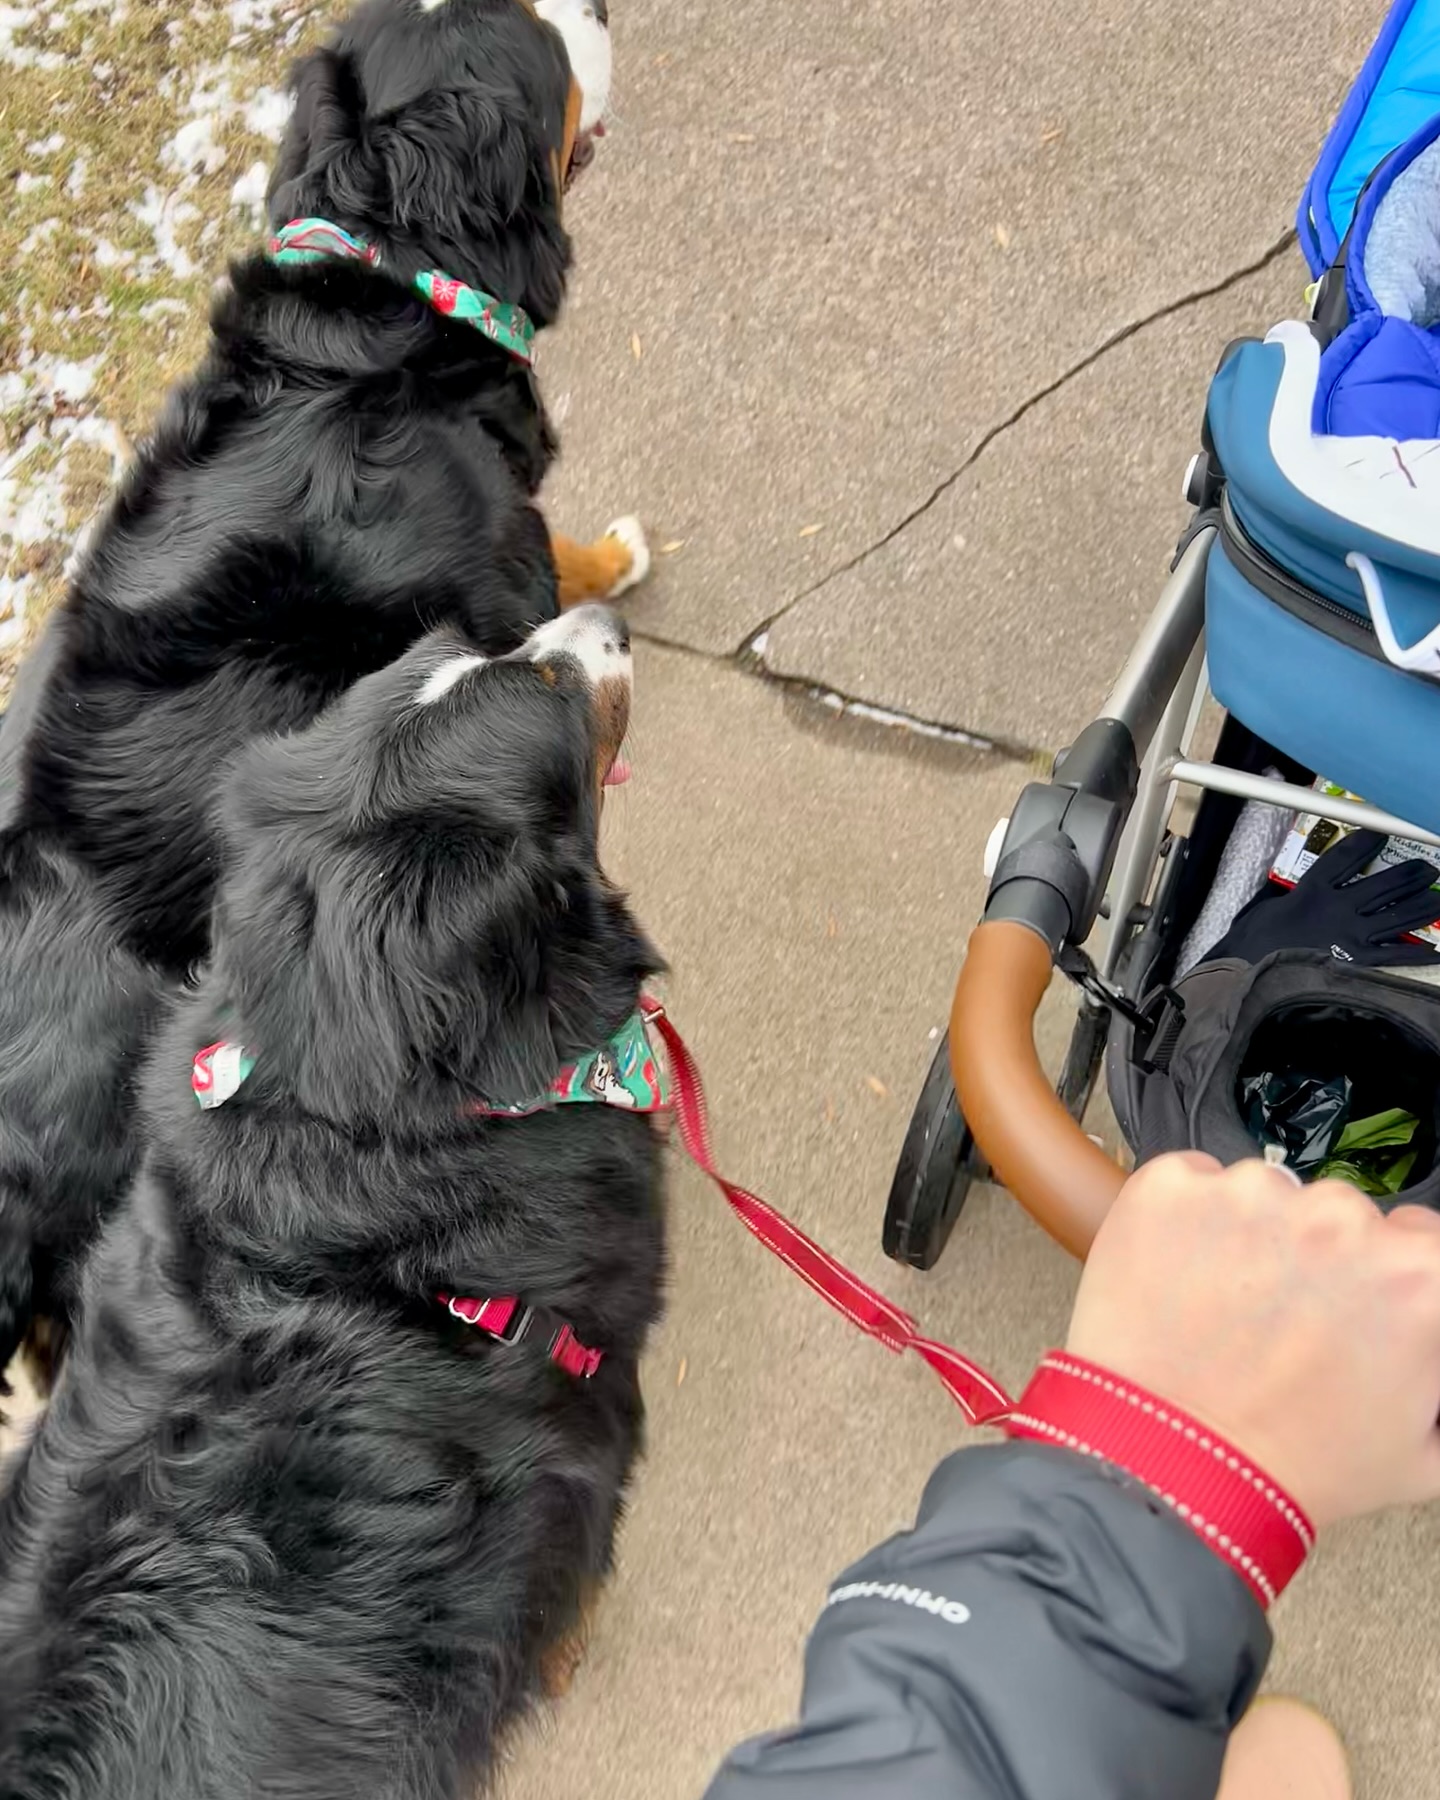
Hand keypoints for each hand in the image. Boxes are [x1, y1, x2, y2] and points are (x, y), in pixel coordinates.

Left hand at [1066, 1152, 1439, 1527]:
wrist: (1171, 1466)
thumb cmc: (1295, 1465)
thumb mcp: (1428, 1450)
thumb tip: (1429, 1342)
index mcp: (1416, 1273)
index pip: (1417, 1237)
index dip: (1384, 1276)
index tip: (1355, 1305)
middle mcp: (1338, 1218)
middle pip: (1339, 1215)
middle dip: (1318, 1258)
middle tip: (1286, 1323)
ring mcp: (1250, 1195)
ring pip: (1265, 1197)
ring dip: (1252, 1237)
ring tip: (1228, 1312)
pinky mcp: (1171, 1187)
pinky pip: (1191, 1184)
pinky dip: (1187, 1222)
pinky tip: (1183, 1283)